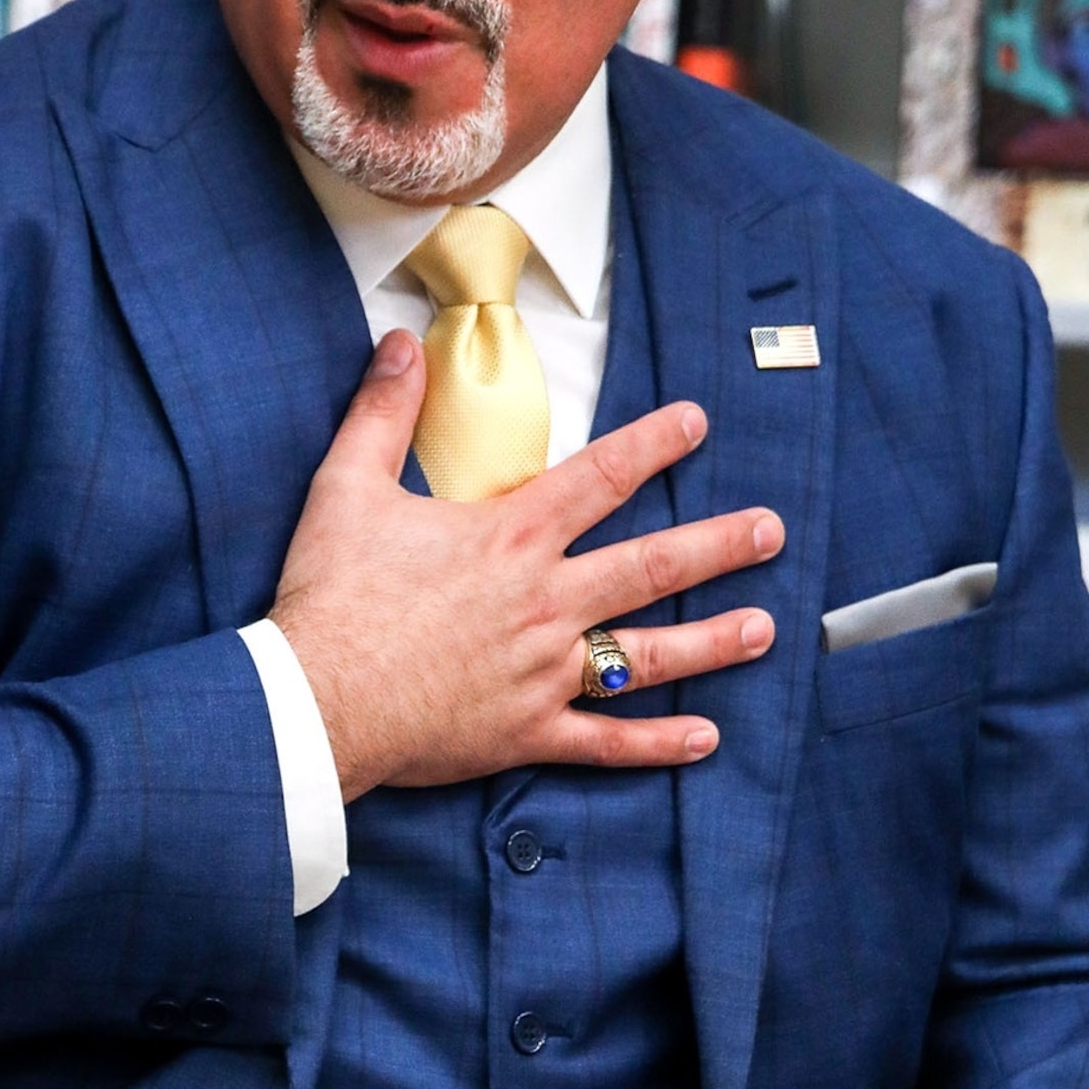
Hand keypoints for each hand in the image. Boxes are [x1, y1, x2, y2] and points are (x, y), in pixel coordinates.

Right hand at [269, 328, 782, 799]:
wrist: (316, 700)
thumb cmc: (331, 596)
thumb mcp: (347, 487)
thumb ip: (382, 412)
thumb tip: (399, 345)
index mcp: (510, 537)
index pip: (600, 477)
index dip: (653, 444)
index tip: (697, 423)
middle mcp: (544, 601)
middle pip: (652, 565)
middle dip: (718, 545)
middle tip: (771, 531)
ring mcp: (543, 671)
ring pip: (647, 655)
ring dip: (713, 642)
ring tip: (764, 629)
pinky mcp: (528, 732)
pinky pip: (607, 741)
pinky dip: (658, 744)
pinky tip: (706, 737)